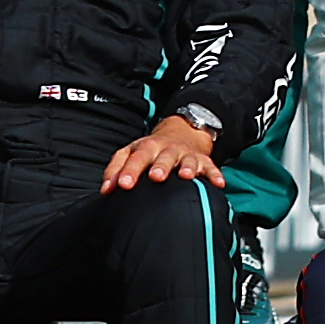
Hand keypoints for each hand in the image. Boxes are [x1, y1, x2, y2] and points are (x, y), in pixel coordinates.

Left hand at [102, 113, 223, 191]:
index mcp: (146, 147)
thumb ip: (115, 170)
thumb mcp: (130, 154)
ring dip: (188, 167)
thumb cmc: (150, 152)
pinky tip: (219, 184)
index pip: (136, 158)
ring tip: (186, 176)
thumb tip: (105, 190)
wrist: (181, 134)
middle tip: (156, 177)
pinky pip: (211, 167)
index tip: (122, 186)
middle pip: (163, 157)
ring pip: (188, 159)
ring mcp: (186, 154)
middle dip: (161, 166)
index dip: (129, 171)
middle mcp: (167, 149)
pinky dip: (215, 175)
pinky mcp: (203, 161)